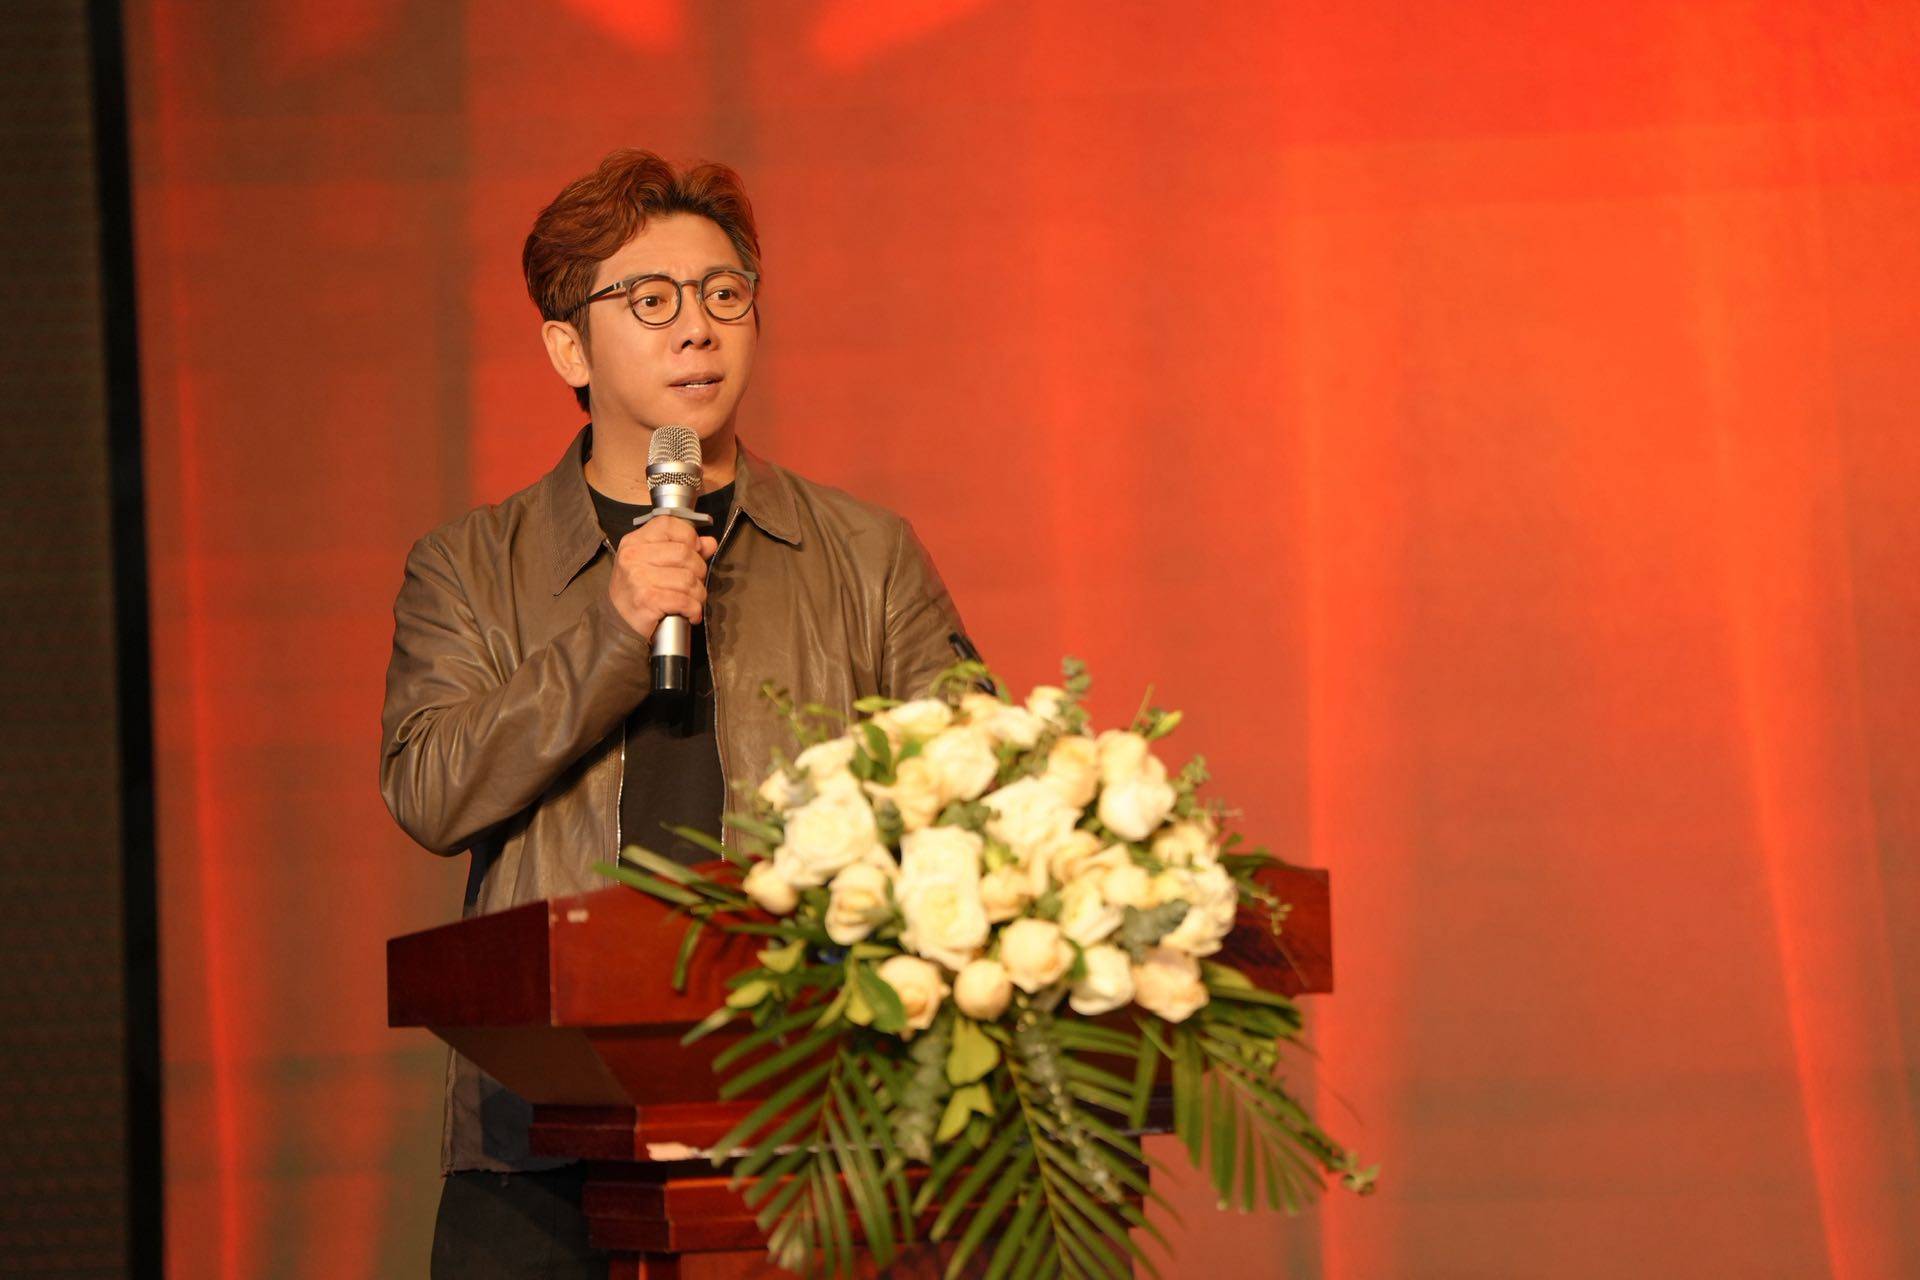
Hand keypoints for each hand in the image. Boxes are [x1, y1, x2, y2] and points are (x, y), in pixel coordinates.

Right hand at [608, 515, 718, 640]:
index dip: (689, 536)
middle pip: (684, 553)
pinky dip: (694, 609)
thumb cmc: (639, 591)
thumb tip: (709, 543)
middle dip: (699, 570)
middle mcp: (633, 556)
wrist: (619, 623)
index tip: (695, 551)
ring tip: (693, 600)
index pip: (668, 524)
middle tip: (695, 583)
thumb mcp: (654, 563)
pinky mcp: (646, 600)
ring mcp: (638, 577)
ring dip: (698, 593)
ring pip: (688, 579)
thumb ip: (683, 549)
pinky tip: (690, 613)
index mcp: (635, 541)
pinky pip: (684, 600)